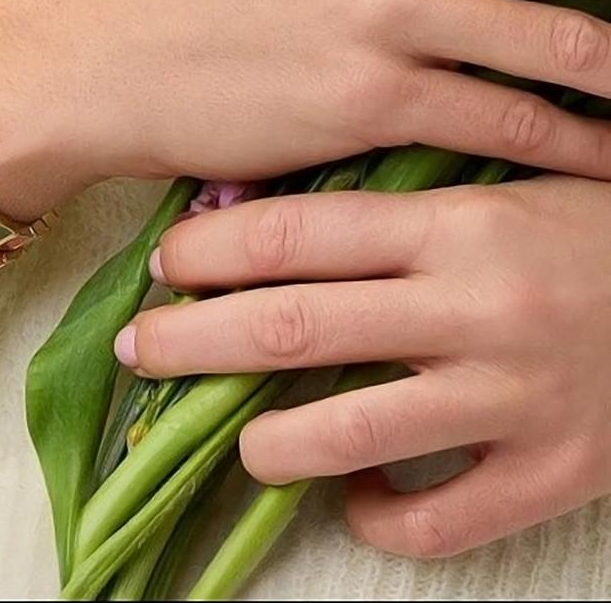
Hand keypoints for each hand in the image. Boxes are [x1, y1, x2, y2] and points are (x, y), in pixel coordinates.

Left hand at [115, 176, 610, 557]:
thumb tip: (277, 229)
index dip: (213, 251)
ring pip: (349, 434)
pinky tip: (358, 495)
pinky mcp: (556, 473)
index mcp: (457, 223)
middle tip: (141, 347)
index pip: (298, 235)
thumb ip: (399, 207)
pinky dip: (379, 517)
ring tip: (239, 436)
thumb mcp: (500, 185)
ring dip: (269, 440)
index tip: (165, 264)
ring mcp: (515, 398)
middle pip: (295, 328)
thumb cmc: (594, 224)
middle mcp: (476, 307)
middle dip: (194, 340)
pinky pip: (439, 521)